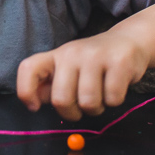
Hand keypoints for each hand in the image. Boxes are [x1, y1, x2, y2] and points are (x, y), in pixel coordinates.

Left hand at [16, 31, 149, 119]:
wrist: (129, 41)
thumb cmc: (94, 62)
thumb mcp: (68, 68)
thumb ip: (50, 85)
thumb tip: (34, 102)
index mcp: (56, 55)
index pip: (28, 68)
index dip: (25, 91)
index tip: (35, 106)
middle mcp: (72, 53)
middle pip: (60, 99)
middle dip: (72, 113)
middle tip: (81, 107)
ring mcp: (96, 56)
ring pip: (88, 103)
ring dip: (96, 109)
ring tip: (101, 95)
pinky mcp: (119, 62)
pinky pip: (113, 99)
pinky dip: (115, 101)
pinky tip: (115, 87)